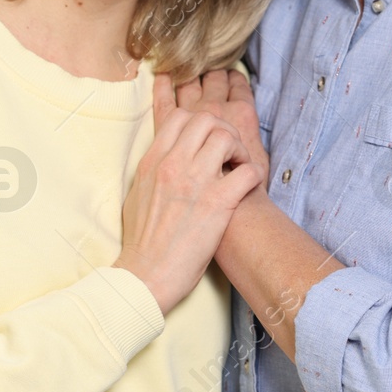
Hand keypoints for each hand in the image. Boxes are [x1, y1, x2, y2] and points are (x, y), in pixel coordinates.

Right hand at [114, 73, 265, 314]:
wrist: (146, 274)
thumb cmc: (142, 239)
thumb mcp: (138, 191)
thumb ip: (154, 166)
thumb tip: (167, 153)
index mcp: (153, 160)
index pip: (180, 116)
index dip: (200, 123)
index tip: (206, 141)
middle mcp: (173, 164)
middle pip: (207, 119)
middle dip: (223, 131)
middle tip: (228, 153)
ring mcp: (196, 182)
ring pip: (227, 137)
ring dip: (239, 149)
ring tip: (238, 168)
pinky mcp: (219, 203)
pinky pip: (247, 172)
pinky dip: (253, 175)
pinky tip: (248, 187)